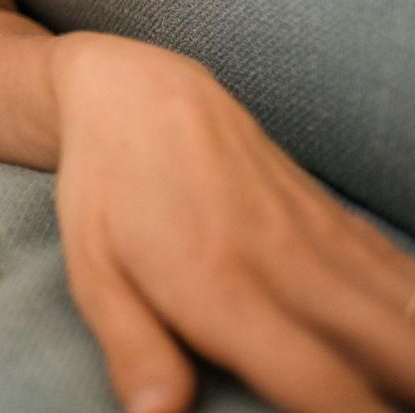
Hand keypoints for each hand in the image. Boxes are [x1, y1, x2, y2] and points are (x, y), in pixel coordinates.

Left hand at [50, 32, 414, 412]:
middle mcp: (290, 265)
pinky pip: (407, 278)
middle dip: (407, 393)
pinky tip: (408, 337)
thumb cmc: (107, 190)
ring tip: (402, 387)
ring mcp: (322, 239)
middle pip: (398, 353)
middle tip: (388, 410)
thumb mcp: (94, 273)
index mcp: (223, 289)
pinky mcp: (339, 222)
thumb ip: (134, 351)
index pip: (324, 386)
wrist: (138, 95)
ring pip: (413, 314)